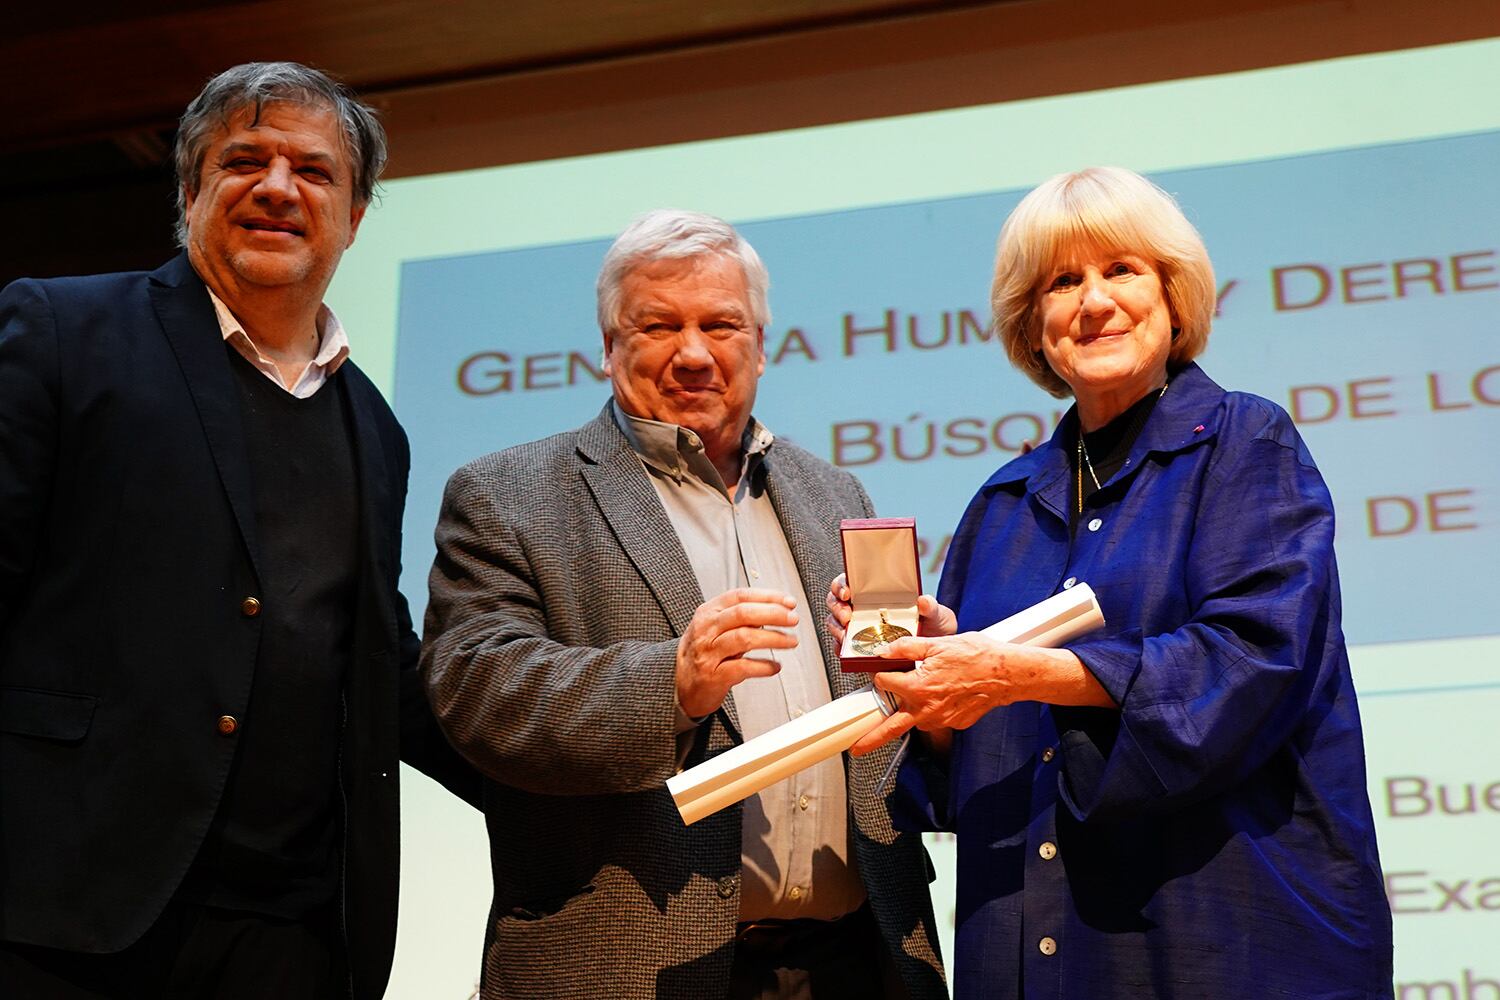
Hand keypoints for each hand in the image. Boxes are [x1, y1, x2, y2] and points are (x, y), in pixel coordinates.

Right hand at [676, 588, 799, 718]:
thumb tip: (776, 609)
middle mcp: (706, 629)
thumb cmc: (704, 653)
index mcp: (708, 612)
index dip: (768, 597)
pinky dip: (763, 666)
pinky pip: (743, 667)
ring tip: (791, 641)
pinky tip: (775, 666)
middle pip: (743, 614)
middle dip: (773, 614)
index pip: (740, 596)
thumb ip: (741, 617)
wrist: (681, 683)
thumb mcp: (716, 628)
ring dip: (773, 638)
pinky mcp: (713, 676)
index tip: (789, 602)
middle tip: (793, 619)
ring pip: (744, 638)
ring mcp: (708, 653)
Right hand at [823, 574, 956, 643]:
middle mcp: (862, 607)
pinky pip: (841, 646)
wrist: (933, 653)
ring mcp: (857, 627)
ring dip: (836, 628)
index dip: (842, 584)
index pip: (849, 581)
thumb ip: (930, 607)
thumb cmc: (931, 627)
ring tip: (847, 635)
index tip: (848, 592)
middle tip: (847, 617)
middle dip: (837, 608)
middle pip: (836, 601)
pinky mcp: (858, 646)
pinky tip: (847, 649)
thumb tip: (924, 601)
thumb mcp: (935, 614)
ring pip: (835, 623)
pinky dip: (840, 648)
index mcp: (875, 592)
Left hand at [850, 634, 1104, 754]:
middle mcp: (926, 710)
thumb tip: (883, 651)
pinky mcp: (954, 723)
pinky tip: (945, 692)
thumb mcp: (939, 643)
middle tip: (855, 748)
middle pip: (891, 728)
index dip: (881, 672)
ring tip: (899, 714)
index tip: (882, 668)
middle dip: (870, 740)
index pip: (884, 683)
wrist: (1009, 674)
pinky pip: (936, 717)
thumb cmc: (977, 655)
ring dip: (906, 715)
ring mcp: (941, 720)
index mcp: (918, 687)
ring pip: (914, 720)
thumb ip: (906, 647)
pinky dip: (933, 708)